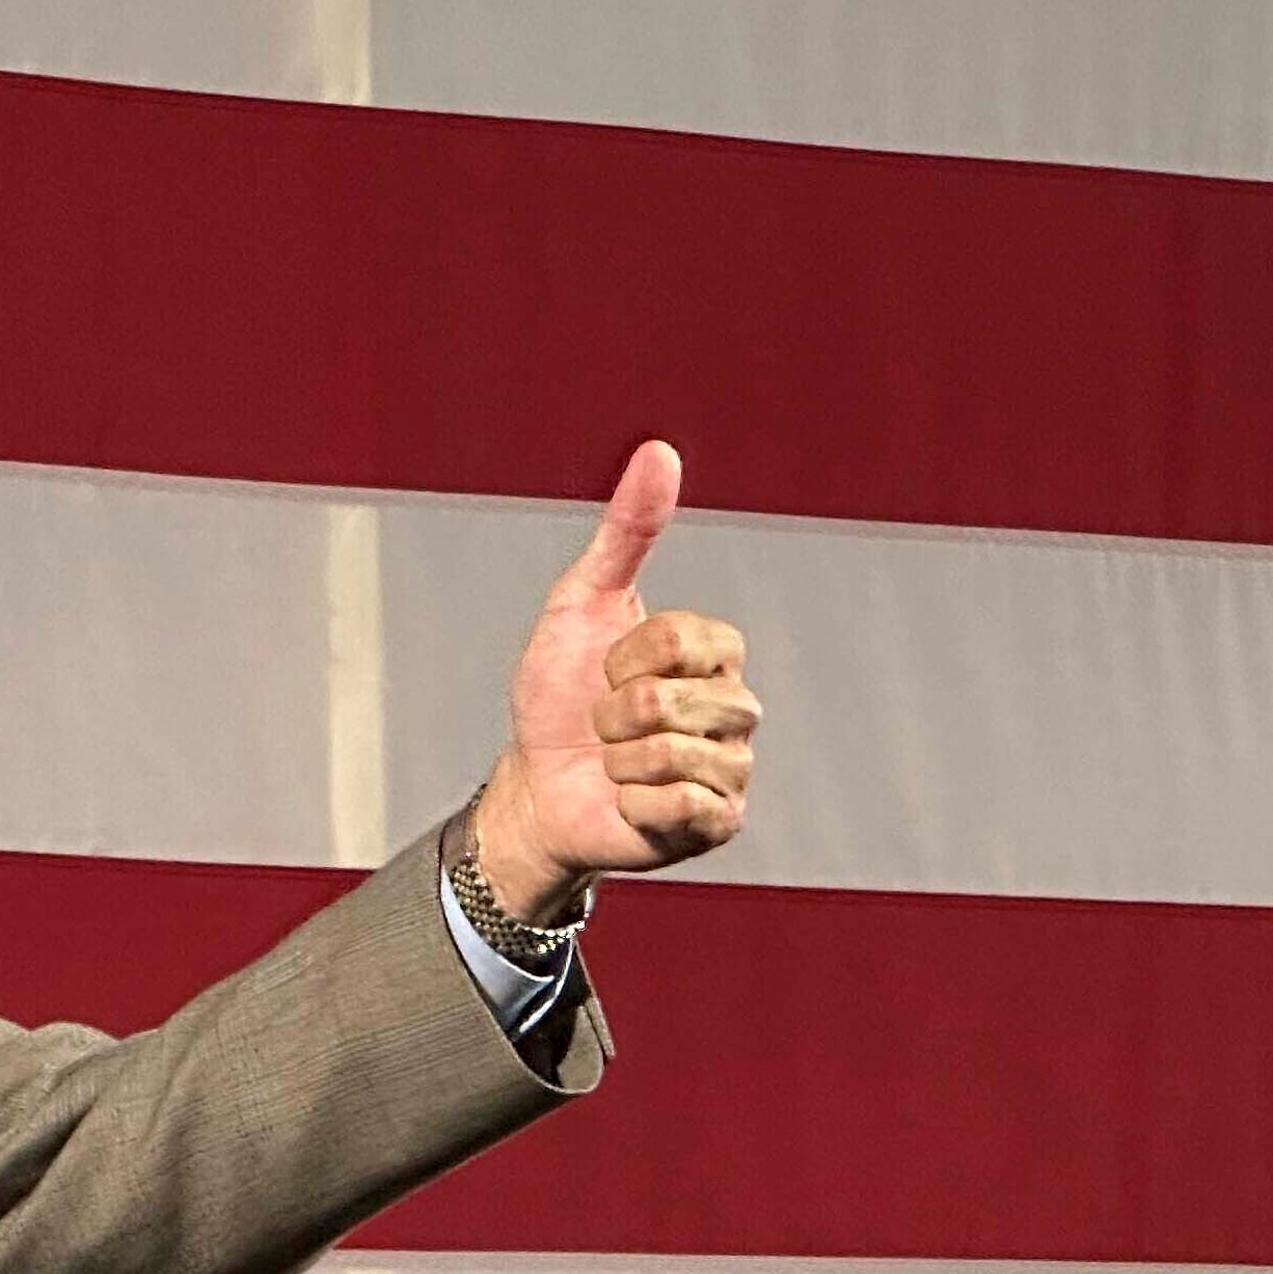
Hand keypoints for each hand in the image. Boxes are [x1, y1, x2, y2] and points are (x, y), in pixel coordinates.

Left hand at [470, 440, 756, 923]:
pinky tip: (629, 802)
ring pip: (673, 754)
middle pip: (671, 700)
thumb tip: (659, 451)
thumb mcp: (580, 603)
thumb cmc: (558, 696)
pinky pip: (679, 804)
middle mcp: (737, 706)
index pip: (681, 640)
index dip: (623, 659)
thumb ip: (625, 531)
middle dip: (613, 715)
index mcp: (716, 651)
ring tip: (615, 763)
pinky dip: (634, 803)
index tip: (604, 671)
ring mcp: (733, 767)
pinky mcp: (719, 822)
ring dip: (620, 761)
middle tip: (604, 727)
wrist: (535, 785)